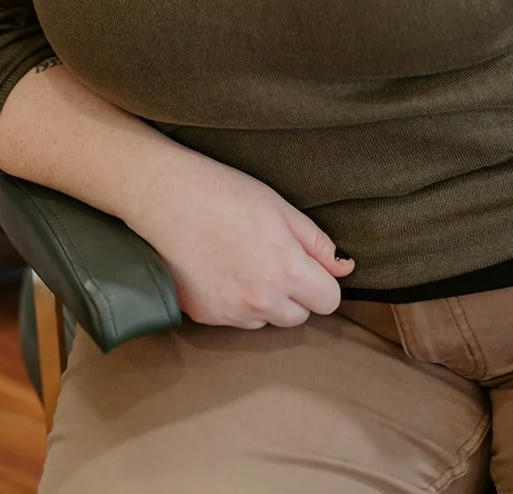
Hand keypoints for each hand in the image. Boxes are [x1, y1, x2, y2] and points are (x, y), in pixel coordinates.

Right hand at [124, 147, 355, 329]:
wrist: (166, 197)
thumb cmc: (226, 193)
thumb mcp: (281, 208)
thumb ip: (317, 244)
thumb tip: (346, 268)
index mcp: (288, 270)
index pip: (329, 301)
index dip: (321, 281)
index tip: (305, 263)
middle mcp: (264, 301)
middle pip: (299, 317)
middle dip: (294, 293)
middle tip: (270, 257)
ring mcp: (233, 313)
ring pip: (267, 320)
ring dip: (264, 300)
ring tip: (241, 261)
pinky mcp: (206, 318)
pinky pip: (235, 319)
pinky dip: (234, 302)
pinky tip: (219, 270)